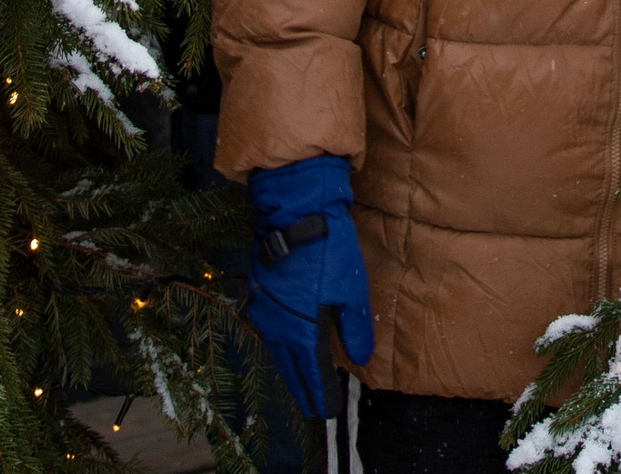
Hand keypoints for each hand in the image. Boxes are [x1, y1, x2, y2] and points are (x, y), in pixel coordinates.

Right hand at [245, 155, 372, 420]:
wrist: (294, 210)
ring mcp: (264, 310)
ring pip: (277, 350)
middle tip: (312, 408)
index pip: (312, 373)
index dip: (321, 393)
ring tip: (299, 383)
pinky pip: (269, 332)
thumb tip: (362, 358)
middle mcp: (277, 327)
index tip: (329, 411)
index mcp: (302, 330)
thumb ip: (356, 326)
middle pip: (290, 368)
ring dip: (289, 369)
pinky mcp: (258, 293)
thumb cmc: (328, 248)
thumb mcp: (352, 288)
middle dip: (303, 388)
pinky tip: (286, 348)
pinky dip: (280, 346)